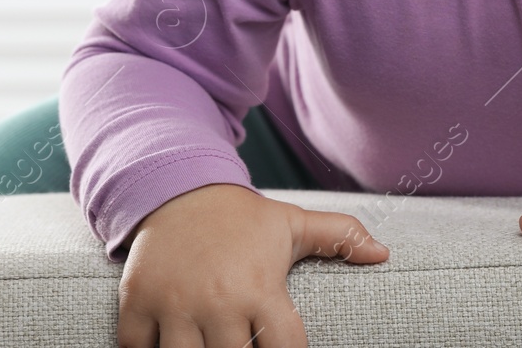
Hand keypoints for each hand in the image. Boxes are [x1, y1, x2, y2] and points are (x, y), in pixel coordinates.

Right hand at [117, 182, 388, 347]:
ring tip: (209, 347)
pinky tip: (166, 344)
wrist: (176, 189)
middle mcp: (218, 299)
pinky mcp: (138, 302)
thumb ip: (339, 237)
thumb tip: (383, 254)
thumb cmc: (240, 219)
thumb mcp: (291, 225)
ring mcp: (174, 303)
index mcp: (260, 287)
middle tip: (241, 346)